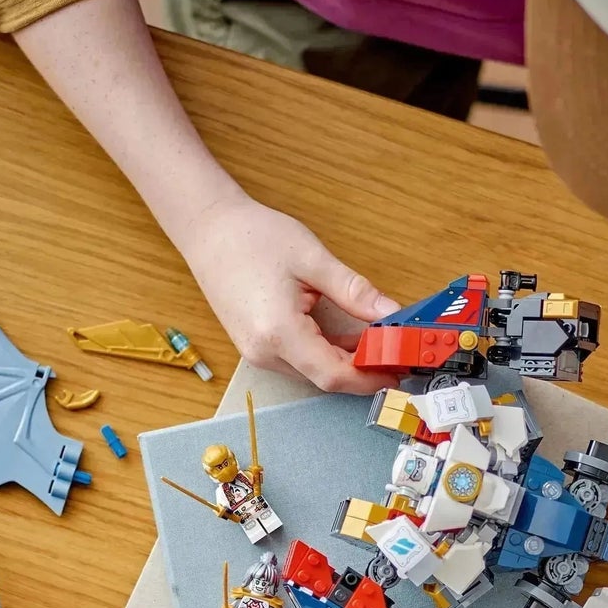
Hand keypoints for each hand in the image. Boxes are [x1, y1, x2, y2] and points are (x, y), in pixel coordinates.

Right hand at [181, 193, 400, 393]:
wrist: (209, 230)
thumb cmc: (252, 238)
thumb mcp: (312, 259)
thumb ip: (354, 291)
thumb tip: (390, 314)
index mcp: (278, 333)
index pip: (333, 374)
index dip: (370, 378)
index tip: (398, 368)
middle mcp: (264, 352)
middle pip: (324, 378)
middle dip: (363, 370)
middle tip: (396, 352)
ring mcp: (256, 352)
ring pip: (312, 371)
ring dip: (345, 361)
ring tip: (377, 341)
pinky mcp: (255, 345)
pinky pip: (298, 360)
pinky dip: (325, 353)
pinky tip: (346, 336)